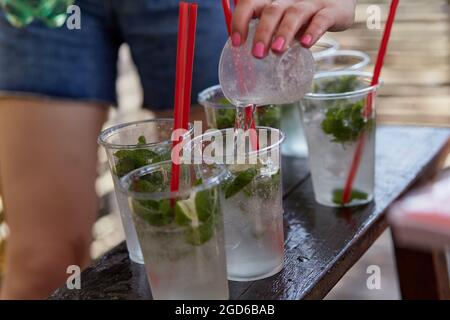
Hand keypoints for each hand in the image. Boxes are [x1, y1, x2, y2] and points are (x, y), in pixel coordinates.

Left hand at [231, 0, 355, 57]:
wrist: (339, 2)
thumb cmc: (304, 14)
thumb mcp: (282, 19)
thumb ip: (269, 32)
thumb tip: (250, 55)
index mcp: (272, 0)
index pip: (250, 4)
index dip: (240, 21)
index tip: (237, 43)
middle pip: (272, 11)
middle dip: (263, 33)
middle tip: (257, 54)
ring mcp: (310, 3)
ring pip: (295, 15)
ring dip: (284, 32)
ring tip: (277, 50)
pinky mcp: (331, 11)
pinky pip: (321, 19)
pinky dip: (313, 31)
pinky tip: (306, 43)